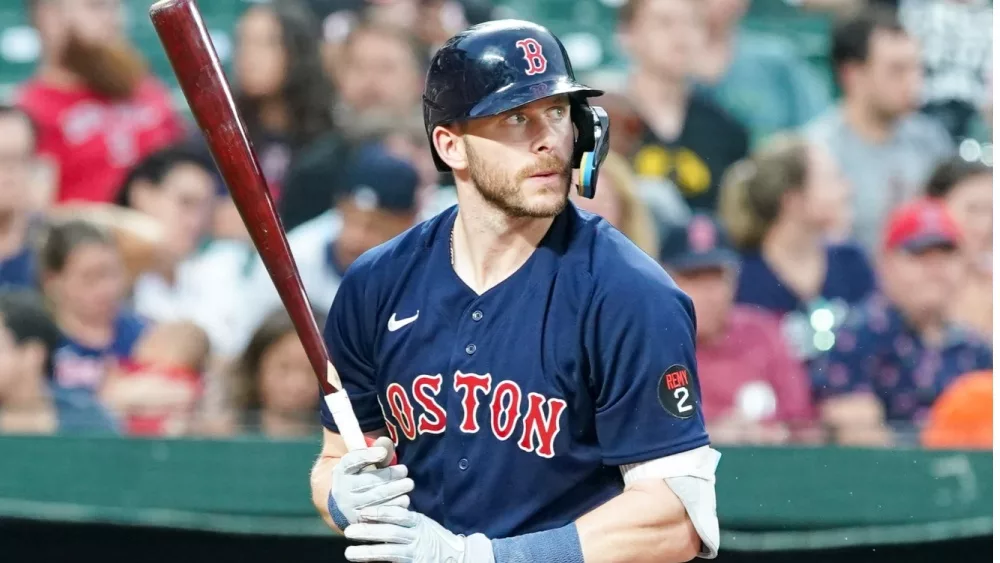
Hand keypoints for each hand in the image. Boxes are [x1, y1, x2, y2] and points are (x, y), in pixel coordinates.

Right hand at [328, 437, 413, 528]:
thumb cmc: (357, 479)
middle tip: (405, 471)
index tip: (383, 453)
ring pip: (376, 499)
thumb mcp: (359, 464)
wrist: (343, 508)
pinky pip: (380, 515)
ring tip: (408, 485)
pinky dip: (394, 507)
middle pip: (369, 481)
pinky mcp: (360, 522)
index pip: (352, 460)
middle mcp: (342, 489)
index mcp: (341, 471)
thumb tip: (386, 444)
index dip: (368, 455)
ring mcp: (350, 508)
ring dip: (395, 491)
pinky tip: (404, 501)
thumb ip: (373, 452)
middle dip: (390, 475)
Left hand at [344, 505, 493, 562]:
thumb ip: (403, 517)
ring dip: (368, 552)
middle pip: (391, 533)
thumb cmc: (432, 537)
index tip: (362, 512)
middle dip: (369, 531)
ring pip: (389, 552)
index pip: (398, 515)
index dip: (380, 513)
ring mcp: (415, 554)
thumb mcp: (421, 523)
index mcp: (417, 522)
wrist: (456, 556)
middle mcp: (416, 537)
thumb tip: (377, 508)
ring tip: (349, 552)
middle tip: (348, 531)